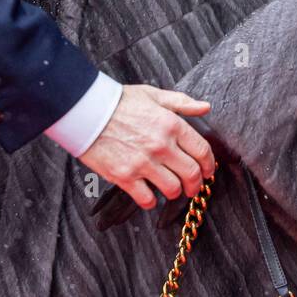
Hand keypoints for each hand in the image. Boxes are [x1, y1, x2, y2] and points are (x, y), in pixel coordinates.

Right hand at [79, 85, 215, 210]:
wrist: (86, 111)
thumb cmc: (119, 102)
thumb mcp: (153, 95)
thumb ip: (182, 103)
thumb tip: (205, 108)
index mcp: (171, 125)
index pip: (202, 151)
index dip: (209, 165)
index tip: (208, 171)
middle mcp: (161, 146)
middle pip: (191, 174)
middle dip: (196, 184)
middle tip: (193, 187)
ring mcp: (143, 163)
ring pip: (172, 189)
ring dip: (174, 192)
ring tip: (170, 189)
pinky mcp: (125, 176)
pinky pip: (146, 199)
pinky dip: (150, 201)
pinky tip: (148, 195)